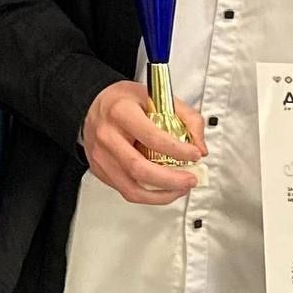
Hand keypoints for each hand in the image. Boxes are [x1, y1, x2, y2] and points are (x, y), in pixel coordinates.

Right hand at [81, 81, 208, 204]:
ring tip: (179, 189)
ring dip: (161, 195)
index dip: (178, 150)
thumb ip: (186, 117)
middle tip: (190, 179)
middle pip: (140, 168)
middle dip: (171, 180)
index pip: (152, 137)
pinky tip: (162, 188)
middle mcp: (107, 135)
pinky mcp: (100, 170)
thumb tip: (200, 147)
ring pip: (132, 188)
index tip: (195, 154)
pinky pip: (126, 191)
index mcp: (121, 113)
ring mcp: (101, 156)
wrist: (92, 105)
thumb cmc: (123, 101)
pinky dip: (149, 195)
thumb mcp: (156, 97)